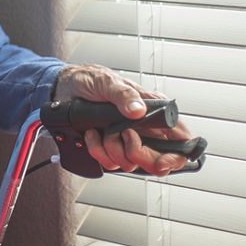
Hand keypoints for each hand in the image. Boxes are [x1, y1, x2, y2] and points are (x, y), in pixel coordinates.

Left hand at [53, 63, 194, 176]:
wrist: (64, 87)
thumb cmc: (91, 79)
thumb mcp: (107, 82)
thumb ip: (123, 95)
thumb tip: (138, 110)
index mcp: (153, 111)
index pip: (180, 140)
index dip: (177, 156)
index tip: (162, 161)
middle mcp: (144, 130)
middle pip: (157, 162)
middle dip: (139, 154)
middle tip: (125, 136)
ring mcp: (126, 141)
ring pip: (131, 165)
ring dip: (113, 149)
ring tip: (103, 130)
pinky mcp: (109, 148)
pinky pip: (109, 163)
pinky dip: (97, 151)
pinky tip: (92, 134)